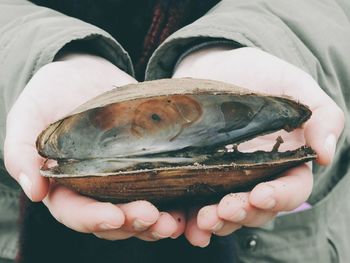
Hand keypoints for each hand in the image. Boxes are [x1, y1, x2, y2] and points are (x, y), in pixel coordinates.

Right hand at [4, 53, 184, 240]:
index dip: (93, 218)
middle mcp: (95, 188)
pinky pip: (160, 189)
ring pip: (139, 211)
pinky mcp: (144, 164)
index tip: (114, 216)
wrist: (85, 75)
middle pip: (113, 219)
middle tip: (154, 218)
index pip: (76, 212)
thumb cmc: (52, 93)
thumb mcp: (29, 114)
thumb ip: (21, 150)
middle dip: (133, 223)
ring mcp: (122, 179)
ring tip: (175, 221)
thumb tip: (34, 190)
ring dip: (157, 222)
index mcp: (65, 185)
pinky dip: (174, 201)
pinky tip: (189, 203)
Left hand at [173, 47, 344, 246]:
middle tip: (224, 210)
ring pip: (227, 212)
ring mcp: (226, 177)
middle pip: (257, 209)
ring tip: (201, 221)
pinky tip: (180, 224)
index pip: (291, 189)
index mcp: (285, 160)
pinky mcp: (199, 174)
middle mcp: (257, 175)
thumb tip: (325, 154)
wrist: (216, 66)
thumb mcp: (294, 84)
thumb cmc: (259, 74)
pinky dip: (189, 218)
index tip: (260, 194)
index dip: (279, 197)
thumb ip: (320, 114)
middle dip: (242, 213)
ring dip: (216, 222)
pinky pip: (195, 203)